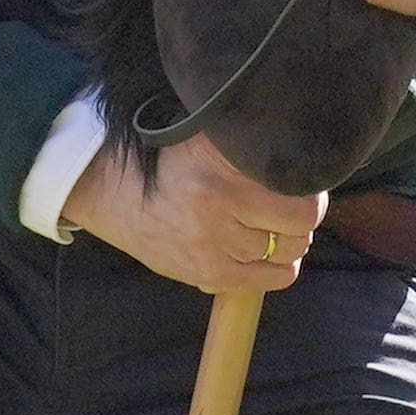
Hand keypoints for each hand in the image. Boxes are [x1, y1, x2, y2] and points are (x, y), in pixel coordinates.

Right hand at [66, 133, 323, 296]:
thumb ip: (249, 143)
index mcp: (219, 157)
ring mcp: (210, 240)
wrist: (106, 187)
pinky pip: (271, 278)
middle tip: (287, 206)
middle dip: (301, 215)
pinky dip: (277, 268)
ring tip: (267, 226)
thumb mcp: (206, 135)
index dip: (309, 185)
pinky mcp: (203, 271)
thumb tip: (309, 157)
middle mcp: (216, 198)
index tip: (301, 181)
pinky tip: (262, 253)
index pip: (299, 184)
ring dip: (285, 240)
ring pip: (287, 250)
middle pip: (300, 220)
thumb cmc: (164, 157)